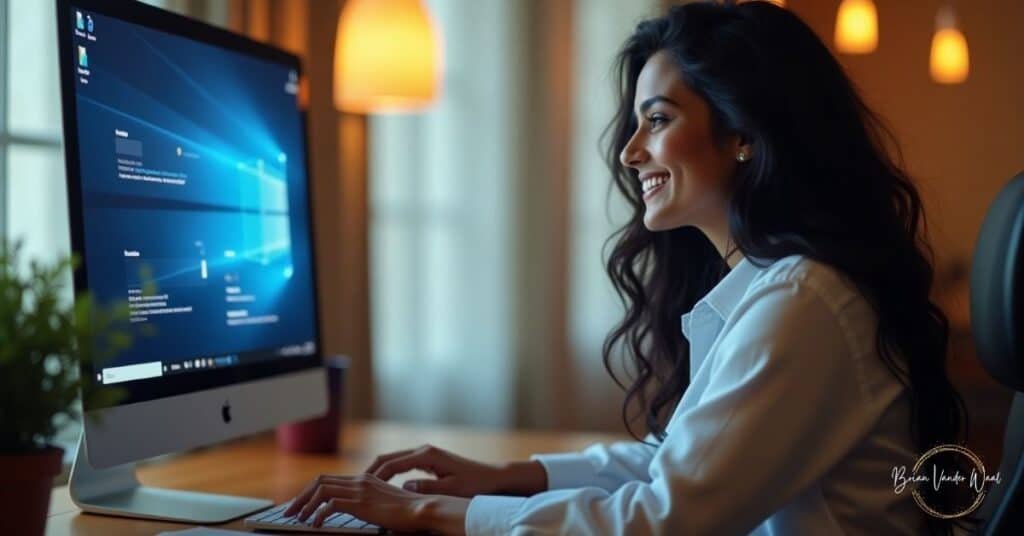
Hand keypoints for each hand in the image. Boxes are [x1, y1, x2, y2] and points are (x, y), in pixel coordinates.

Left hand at [282, 472, 468, 533]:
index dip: (311, 491)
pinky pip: (330, 505)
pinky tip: (315, 526)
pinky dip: (318, 515)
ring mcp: (359, 490)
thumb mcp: (384, 503)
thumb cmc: (408, 511)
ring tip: (298, 519)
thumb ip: (369, 502)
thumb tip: (355, 509)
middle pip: (319, 481)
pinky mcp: (360, 503)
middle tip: (290, 512)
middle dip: (301, 497)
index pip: (329, 479)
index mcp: (364, 479)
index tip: (301, 504)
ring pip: (320, 490)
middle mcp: (359, 480)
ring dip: (305, 505)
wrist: (422, 509)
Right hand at [365, 443, 546, 496]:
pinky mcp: (428, 459)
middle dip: (370, 470)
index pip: (392, 464)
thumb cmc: (474, 484)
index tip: (359, 486)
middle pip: (388, 457)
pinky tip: (382, 484)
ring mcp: (425, 453)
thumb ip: (427, 489)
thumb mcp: (451, 489)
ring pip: (393, 459)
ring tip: (361, 486)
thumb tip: (403, 488)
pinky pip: (402, 464)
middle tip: (353, 485)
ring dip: (378, 471)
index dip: (375, 476)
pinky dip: (389, 472)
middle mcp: (423, 450)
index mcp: (427, 455)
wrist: (492, 476)